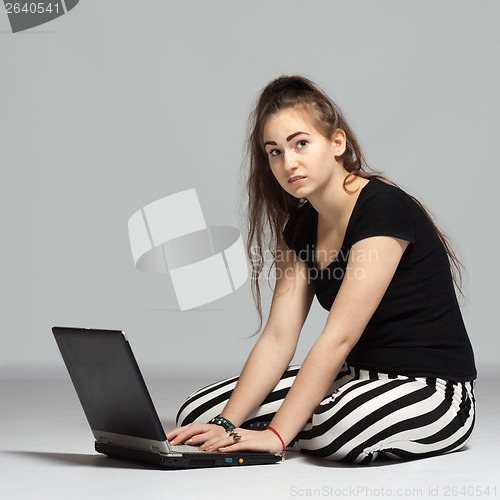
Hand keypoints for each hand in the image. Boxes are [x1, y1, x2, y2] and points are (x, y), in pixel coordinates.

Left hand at [166, 423, 283, 453]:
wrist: (274, 440)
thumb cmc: (258, 443)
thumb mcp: (241, 443)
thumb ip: (229, 444)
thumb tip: (217, 449)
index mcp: (232, 432)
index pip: (214, 434)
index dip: (201, 436)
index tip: (188, 439)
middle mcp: (236, 432)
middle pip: (216, 435)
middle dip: (201, 439)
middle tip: (189, 442)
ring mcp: (243, 436)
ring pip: (224, 440)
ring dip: (213, 444)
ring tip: (202, 448)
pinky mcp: (250, 442)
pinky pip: (237, 444)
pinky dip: (228, 447)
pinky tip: (221, 450)